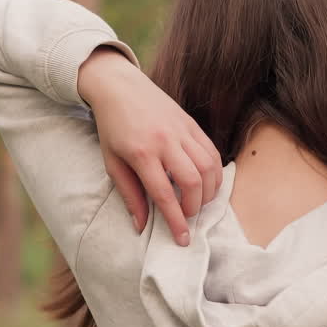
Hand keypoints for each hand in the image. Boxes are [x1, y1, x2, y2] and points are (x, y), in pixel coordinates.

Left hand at [77, 46, 223, 244]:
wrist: (119, 86)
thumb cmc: (112, 127)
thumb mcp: (112, 162)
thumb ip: (129, 194)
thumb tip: (141, 226)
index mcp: (141, 153)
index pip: (164, 194)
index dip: (175, 220)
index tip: (183, 239)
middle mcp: (165, 141)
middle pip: (193, 182)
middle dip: (195, 207)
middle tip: (187, 216)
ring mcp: (182, 131)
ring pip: (208, 168)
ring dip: (209, 192)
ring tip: (199, 201)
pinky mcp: (192, 124)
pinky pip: (212, 152)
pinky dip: (214, 173)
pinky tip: (208, 183)